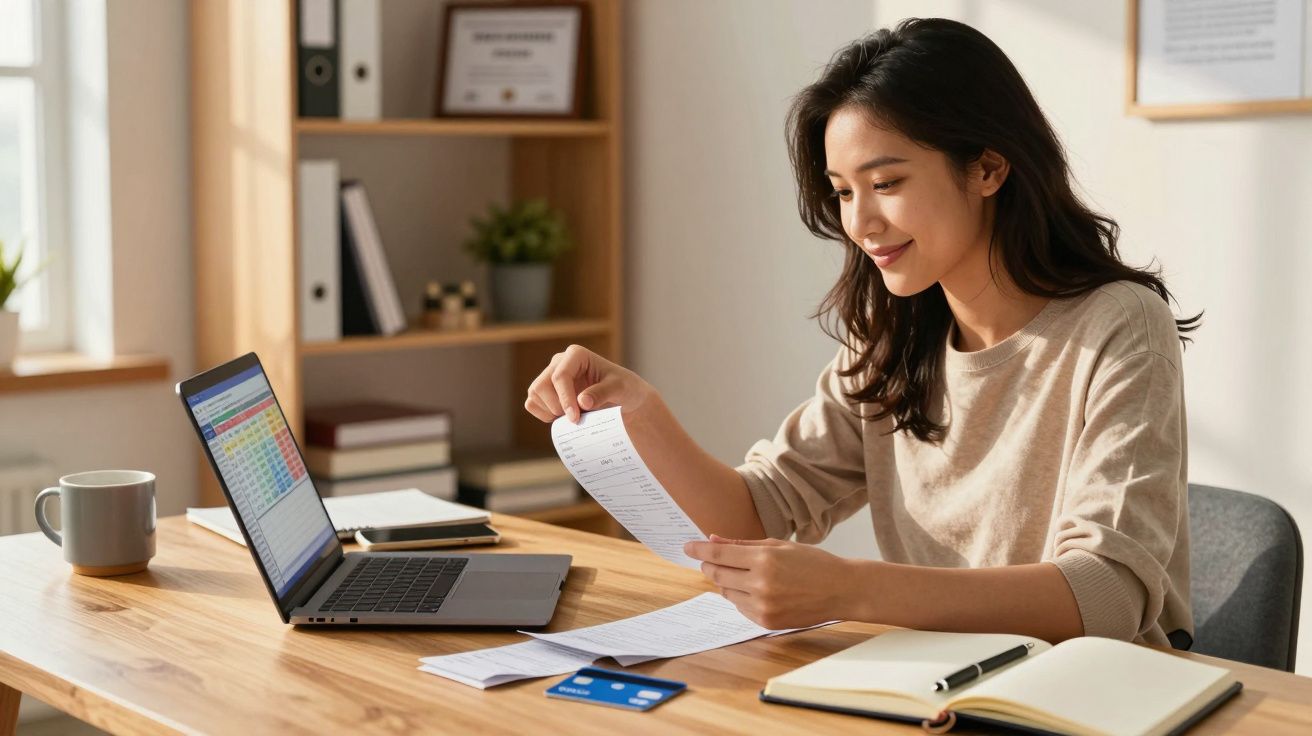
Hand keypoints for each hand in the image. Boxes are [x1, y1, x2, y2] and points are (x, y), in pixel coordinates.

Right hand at [524, 344, 654, 423]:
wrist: (623, 398)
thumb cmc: (623, 388)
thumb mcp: (620, 388)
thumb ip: (602, 392)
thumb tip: (582, 401)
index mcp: (576, 355)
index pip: (560, 376)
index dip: (565, 399)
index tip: (575, 418)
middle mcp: (559, 362)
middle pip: (541, 386)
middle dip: (557, 406)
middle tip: (577, 418)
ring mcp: (550, 376)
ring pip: (534, 394)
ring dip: (550, 411)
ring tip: (573, 416)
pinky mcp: (546, 391)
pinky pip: (531, 403)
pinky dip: (543, 414)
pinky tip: (562, 417)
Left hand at [684, 534, 861, 629]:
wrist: (841, 590)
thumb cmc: (813, 563)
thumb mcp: (779, 546)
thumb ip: (743, 545)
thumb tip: (713, 540)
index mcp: (764, 560)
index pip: (719, 555)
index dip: (699, 550)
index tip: (688, 546)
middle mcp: (761, 584)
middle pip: (717, 575)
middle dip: (709, 566)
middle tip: (709, 559)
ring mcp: (762, 606)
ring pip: (727, 592)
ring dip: (727, 582)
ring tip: (743, 574)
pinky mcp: (766, 622)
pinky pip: (740, 607)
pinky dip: (740, 597)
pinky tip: (755, 589)